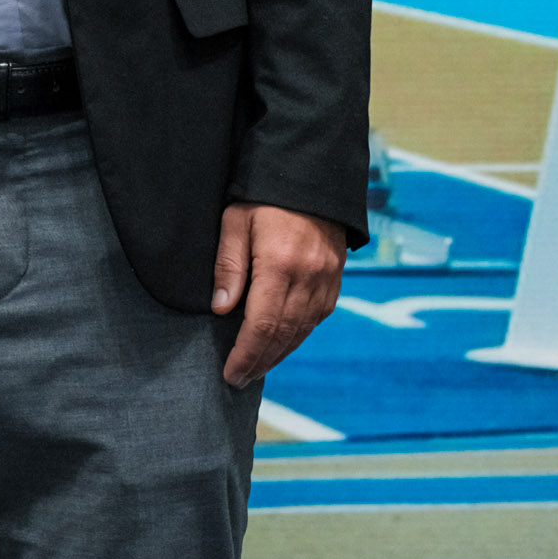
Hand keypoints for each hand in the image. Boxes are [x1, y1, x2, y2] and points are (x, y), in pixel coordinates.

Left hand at [212, 202, 343, 389]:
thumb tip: (222, 309)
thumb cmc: (264, 198)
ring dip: (280, 354)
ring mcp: (327, 279)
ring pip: (303, 329)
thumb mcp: (234, 223)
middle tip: (239, 380)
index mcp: (281, 265)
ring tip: (257, 369)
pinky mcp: (335, 278)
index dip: (246, 354)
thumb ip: (228, 266)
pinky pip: (318, 316)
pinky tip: (282, 344)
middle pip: (284, 334)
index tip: (231, 373)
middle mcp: (309, 277)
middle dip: (260, 361)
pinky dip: (298, 335)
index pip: (262, 325)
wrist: (312, 178)